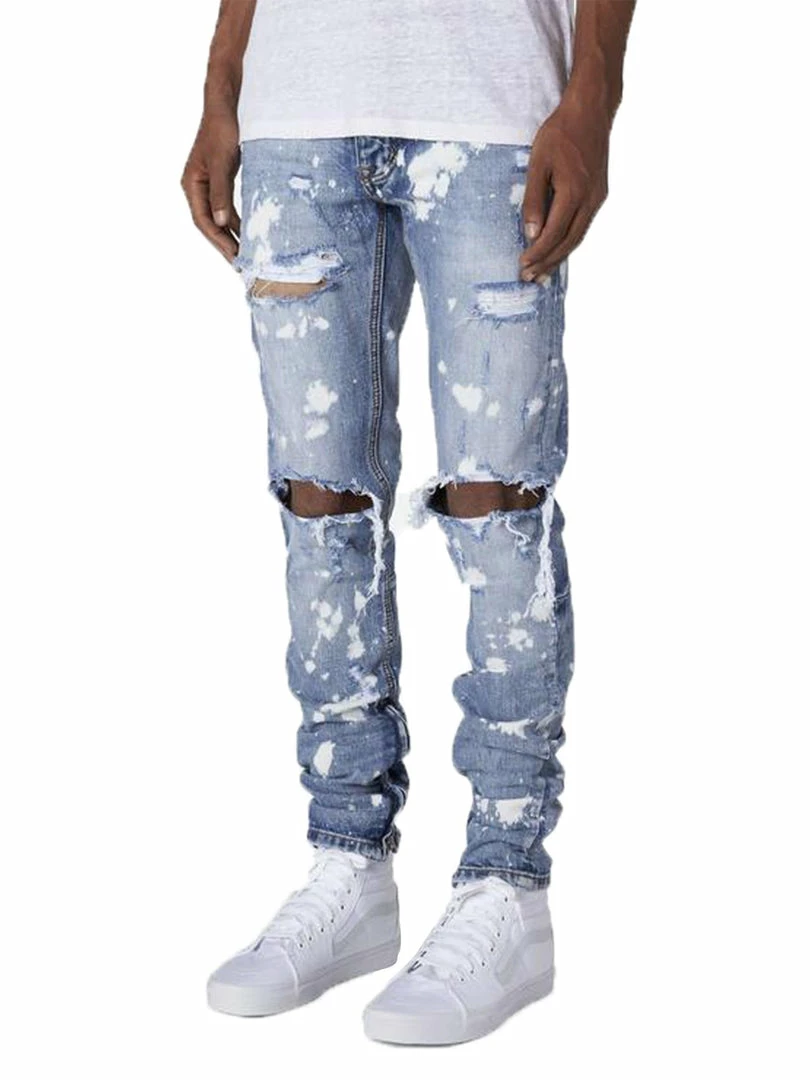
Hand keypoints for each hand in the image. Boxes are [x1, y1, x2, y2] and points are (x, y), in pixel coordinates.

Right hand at [181, 111, 240, 260]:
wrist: (226, 105)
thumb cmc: (222, 130)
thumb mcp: (222, 163)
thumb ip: (221, 193)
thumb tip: (220, 223)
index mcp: (191, 184)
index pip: (202, 221)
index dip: (218, 240)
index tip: (234, 256)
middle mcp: (196, 187)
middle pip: (209, 223)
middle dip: (225, 244)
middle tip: (242, 264)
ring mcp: (208, 185)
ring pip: (218, 218)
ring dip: (231, 236)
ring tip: (246, 255)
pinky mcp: (221, 181)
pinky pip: (227, 208)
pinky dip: (237, 221)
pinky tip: (248, 233)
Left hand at [520, 96, 610, 280]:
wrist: (592, 111)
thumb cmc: (560, 133)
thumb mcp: (539, 163)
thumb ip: (533, 199)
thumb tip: (531, 233)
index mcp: (573, 193)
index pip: (553, 235)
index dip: (537, 254)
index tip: (522, 266)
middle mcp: (590, 200)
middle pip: (568, 243)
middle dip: (547, 263)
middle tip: (530, 278)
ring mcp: (598, 198)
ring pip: (578, 237)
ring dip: (559, 256)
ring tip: (542, 272)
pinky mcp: (599, 195)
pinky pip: (583, 226)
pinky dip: (569, 242)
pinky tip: (558, 249)